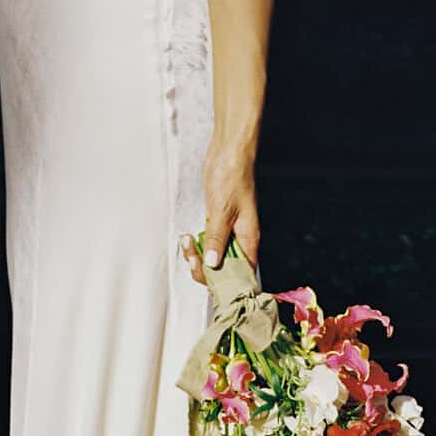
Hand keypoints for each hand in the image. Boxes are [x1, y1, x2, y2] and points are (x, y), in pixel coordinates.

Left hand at [186, 144, 260, 285]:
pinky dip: (199, 245)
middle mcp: (242, 240)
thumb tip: (213, 264)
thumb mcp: (221, 210)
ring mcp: (231, 233)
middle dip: (205, 268)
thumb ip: (217, 239)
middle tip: (191, 254)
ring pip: (215, 258)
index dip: (225, 281)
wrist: (228, 153)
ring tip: (187, 242)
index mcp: (249, 240)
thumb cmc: (231, 177)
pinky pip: (210, 244)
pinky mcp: (220, 225)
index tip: (206, 274)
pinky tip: (189, 238)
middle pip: (226, 270)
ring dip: (198, 256)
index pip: (242, 275)